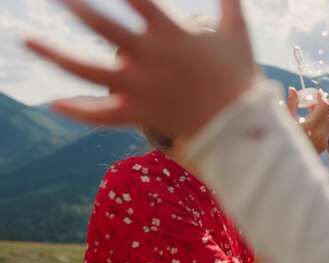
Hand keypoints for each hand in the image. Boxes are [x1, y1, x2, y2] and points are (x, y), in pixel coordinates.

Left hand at [25, 0, 255, 143]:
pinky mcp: (139, 113)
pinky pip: (101, 115)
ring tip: (27, 41)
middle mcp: (151, 58)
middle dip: (77, 7)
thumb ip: (229, 0)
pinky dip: (78, 111)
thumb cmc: (239, 75)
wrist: (241, 125)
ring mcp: (141, 87)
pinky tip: (53, 102)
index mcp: (173, 33)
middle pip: (103, 26)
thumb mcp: (238, 31)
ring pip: (89, 71)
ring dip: (56, 55)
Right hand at [287, 87, 328, 153]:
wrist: (287, 162)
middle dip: (322, 104)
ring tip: (311, 111)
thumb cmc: (282, 138)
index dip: (322, 97)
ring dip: (323, 113)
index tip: (317, 92)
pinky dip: (323, 122)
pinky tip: (312, 121)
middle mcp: (318, 134)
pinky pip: (328, 129)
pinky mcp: (324, 146)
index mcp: (308, 127)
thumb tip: (293, 89)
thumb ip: (290, 104)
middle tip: (312, 100)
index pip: (324, 107)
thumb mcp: (285, 120)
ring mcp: (323, 141)